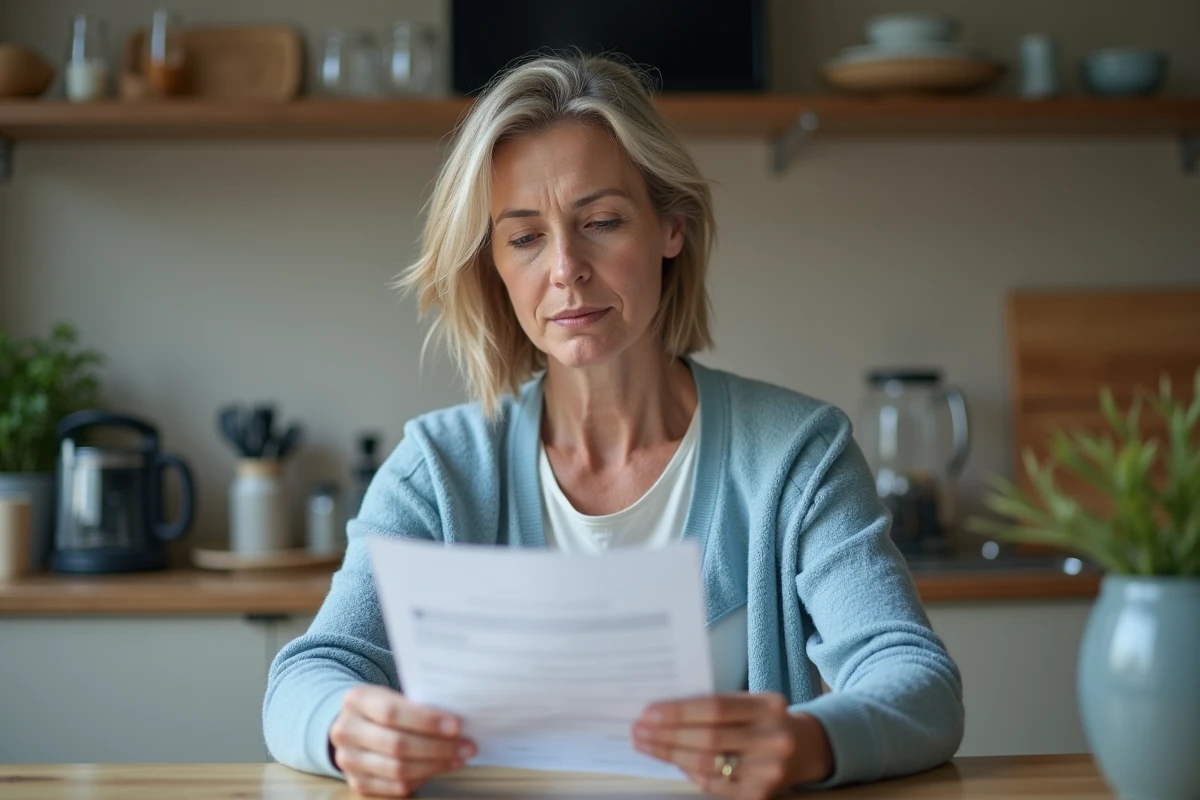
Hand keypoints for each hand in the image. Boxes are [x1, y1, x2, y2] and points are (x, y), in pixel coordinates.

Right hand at [329, 685, 475, 796]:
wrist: (353, 724)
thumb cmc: (383, 707)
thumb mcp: (392, 694)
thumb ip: (417, 704)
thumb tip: (457, 722)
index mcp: (356, 700)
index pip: (392, 712)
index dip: (426, 721)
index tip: (457, 725)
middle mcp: (346, 730)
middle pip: (397, 744)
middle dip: (438, 747)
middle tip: (467, 746)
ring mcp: (348, 760)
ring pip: (398, 769)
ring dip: (435, 765)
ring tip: (458, 758)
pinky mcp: (356, 782)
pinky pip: (395, 786)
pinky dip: (422, 778)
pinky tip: (439, 768)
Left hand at [632, 693, 832, 798]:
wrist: (804, 749)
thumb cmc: (763, 720)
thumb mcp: (749, 703)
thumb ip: (714, 705)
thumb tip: (663, 714)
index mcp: (768, 706)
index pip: (715, 707)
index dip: (678, 712)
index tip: (648, 713)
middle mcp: (774, 738)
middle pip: (708, 738)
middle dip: (667, 736)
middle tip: (639, 731)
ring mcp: (769, 770)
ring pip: (707, 764)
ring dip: (670, 755)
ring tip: (647, 745)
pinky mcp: (760, 794)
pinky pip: (714, 785)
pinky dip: (690, 774)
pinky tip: (674, 763)